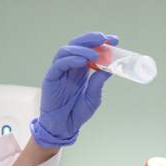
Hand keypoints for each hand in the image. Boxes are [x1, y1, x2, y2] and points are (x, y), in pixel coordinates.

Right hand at [30, 32, 118, 147]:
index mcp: (81, 69)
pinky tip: (82, 62)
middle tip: (105, 38)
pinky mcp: (51, 78)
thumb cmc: (77, 112)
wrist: (65, 127)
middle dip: (92, 39)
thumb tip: (111, 67)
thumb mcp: (94, 96)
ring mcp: (59, 71)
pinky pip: (59, 64)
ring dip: (82, 49)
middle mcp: (70, 67)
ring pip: (67, 50)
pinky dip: (71, 60)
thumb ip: (99, 81)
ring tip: (95, 54)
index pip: (90, 49)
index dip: (101, 42)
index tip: (115, 40)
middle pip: (77, 44)